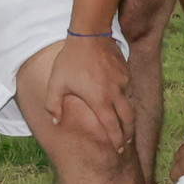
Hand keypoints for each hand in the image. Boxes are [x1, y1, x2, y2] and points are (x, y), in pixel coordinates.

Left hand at [36, 35, 131, 161]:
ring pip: (130, 104)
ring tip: (126, 124)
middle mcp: (115, 94)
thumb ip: (53, 105)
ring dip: (129, 116)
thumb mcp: (56, 83)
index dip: (117, 141)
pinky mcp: (125, 71)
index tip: (118, 149)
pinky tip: (121, 99)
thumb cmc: (71, 60)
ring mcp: (122, 82)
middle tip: (127, 142)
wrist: (89, 34)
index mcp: (100, 101)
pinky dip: (126, 98)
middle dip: (128, 133)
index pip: (113, 127)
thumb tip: (55, 121)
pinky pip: (128, 88)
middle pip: (128, 119)